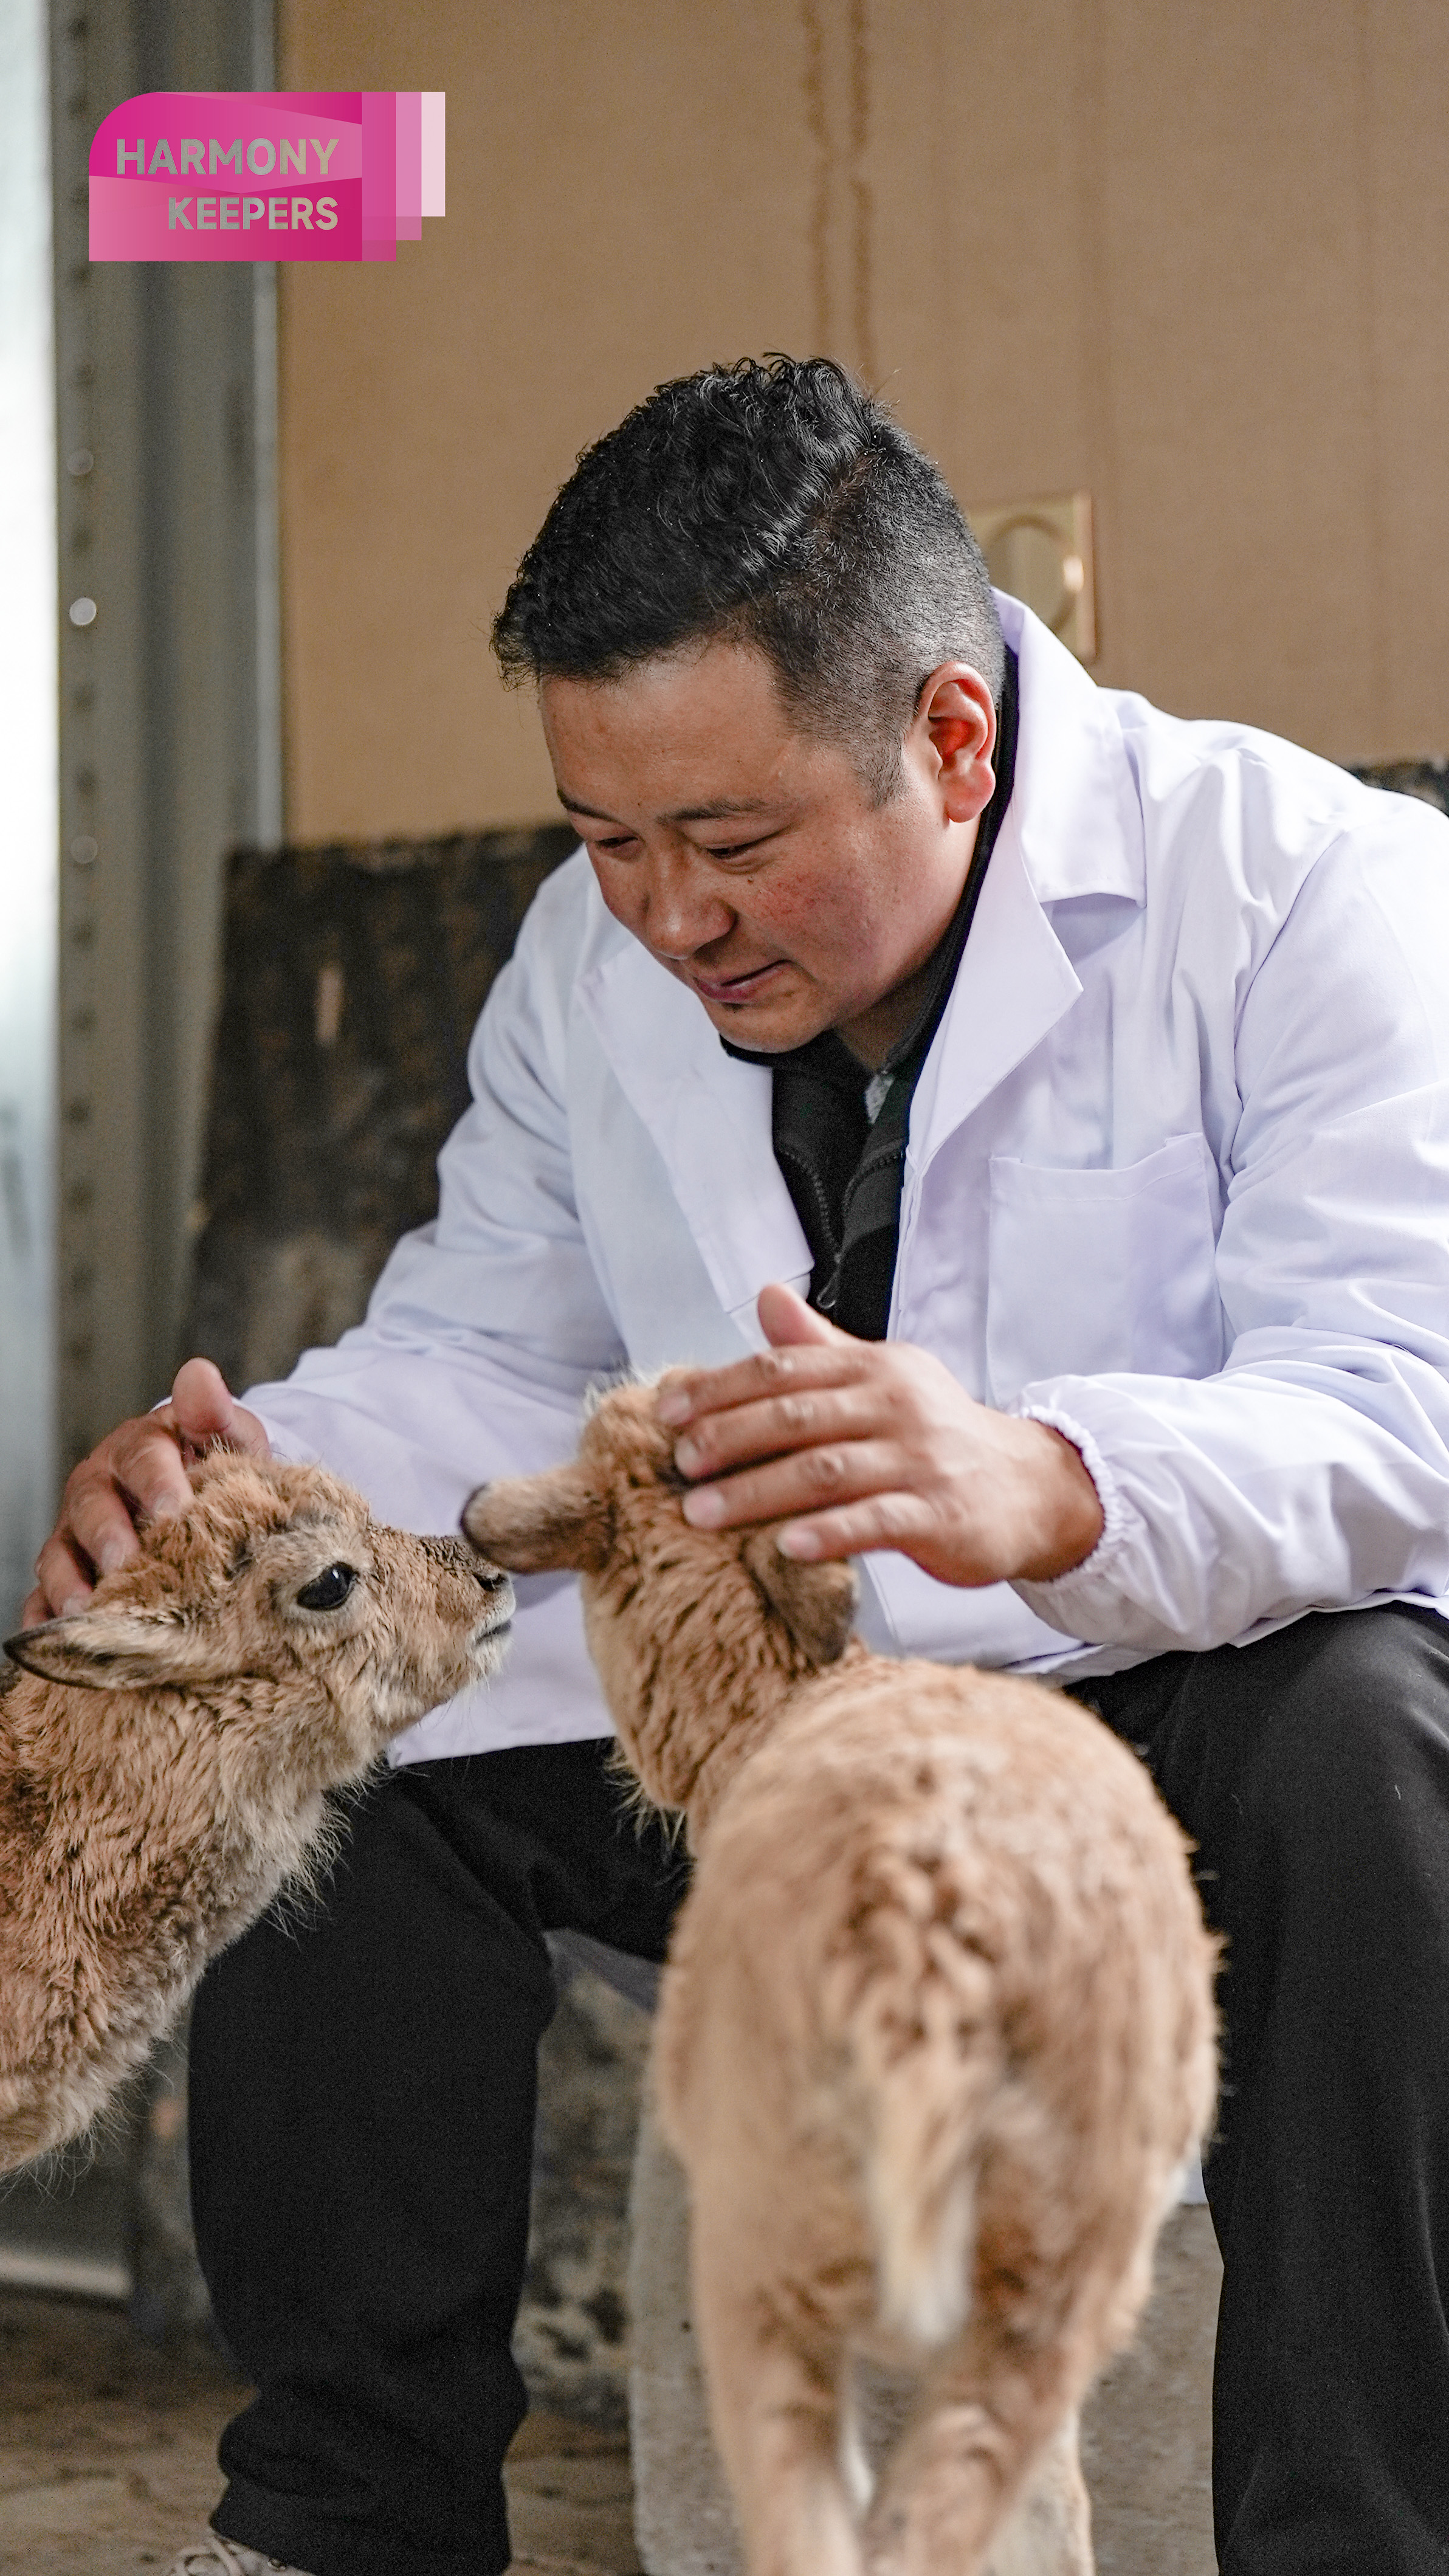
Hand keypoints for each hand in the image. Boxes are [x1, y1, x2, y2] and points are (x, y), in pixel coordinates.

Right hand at [22, 1359, 269, 1622]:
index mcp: (139, 1449)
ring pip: (59, 1555)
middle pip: (91, 1507)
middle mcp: (98, 1487)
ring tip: (87, 1610)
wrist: (205, 1507)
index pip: (142, 1456)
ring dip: (69, 1581)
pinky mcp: (65, 1574)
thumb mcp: (232, 1441)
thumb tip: (199, 1373)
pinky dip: (45, 1620)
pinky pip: (43, 1599)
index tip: (175, 1509)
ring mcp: (76, 1533)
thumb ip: (216, 1414)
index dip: (156, 1480)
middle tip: (125, 1562)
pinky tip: (59, 1644)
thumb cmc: (220, 1473)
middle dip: (106, 1535)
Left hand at [654, 1283, 1103, 1588]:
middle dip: (728, 1438)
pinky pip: (876, 1521)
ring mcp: (921, 1460)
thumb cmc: (938, 1437)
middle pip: (796, 1415)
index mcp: (875, 1369)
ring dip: (757, 1492)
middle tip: (678, 1465)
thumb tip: (765, 1295)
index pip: (784, 1369)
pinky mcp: (941, 1514)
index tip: (667, 1411)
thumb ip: (820, 1348)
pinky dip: (829, 1532)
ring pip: (826, 1471)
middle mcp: (897, 1406)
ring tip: (701, 1514)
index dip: (720, 1387)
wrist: (1029, 1487)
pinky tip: (785, 1547)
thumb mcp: (884, 1381)